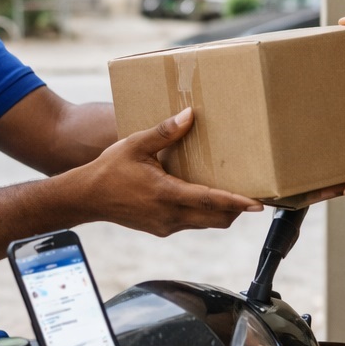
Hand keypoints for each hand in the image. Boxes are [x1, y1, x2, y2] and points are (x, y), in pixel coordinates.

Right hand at [76, 108, 262, 235]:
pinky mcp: (161, 229)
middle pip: (216, 219)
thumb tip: (190, 115)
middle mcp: (169, 215)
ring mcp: (166, 226)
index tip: (258, 204)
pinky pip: (191, 223)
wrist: (86, 198)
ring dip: (221, 212)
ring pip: (206, 223)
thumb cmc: (110, 169)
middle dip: (236, 209)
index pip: (211, 200)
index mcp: (166, 194)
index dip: (237, 202)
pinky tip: (202, 196)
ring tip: (233, 195)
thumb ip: (165, 132)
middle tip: (253, 195)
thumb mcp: (136, 144)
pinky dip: (204, 213)